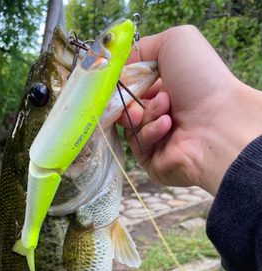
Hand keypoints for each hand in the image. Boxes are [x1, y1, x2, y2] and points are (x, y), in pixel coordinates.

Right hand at [118, 26, 261, 195]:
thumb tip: (120, 65)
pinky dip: (150, 133)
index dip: (124, 82)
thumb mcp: (175, 42)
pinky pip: (137, 146)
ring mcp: (156, 138)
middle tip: (146, 99)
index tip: (125, 80)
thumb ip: (142, 47)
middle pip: (124, 107)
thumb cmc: (203, 80)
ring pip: (129, 126)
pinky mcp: (152, 160)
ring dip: (145, 115)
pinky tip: (167, 126)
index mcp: (166, 86)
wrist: (219, 122)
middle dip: (131, 101)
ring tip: (166, 110)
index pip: (130, 85)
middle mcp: (161, 112)